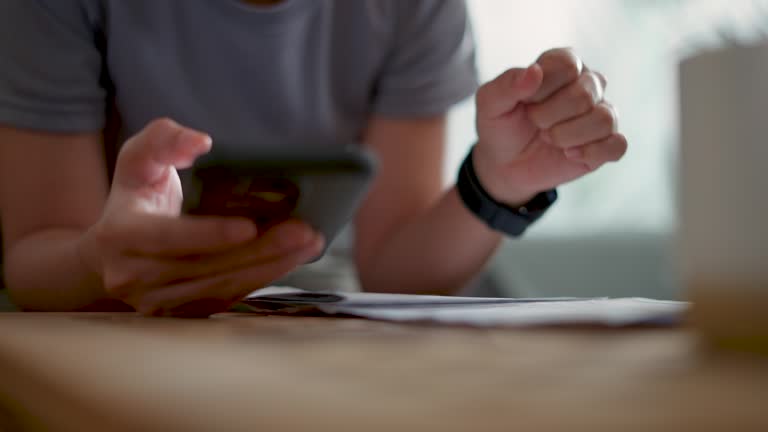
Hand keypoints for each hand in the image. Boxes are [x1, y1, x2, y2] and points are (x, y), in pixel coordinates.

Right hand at [77, 118, 323, 316]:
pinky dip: (262, 279)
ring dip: (271, 267)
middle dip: (260, 250)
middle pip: (206, 267)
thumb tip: (201, 142)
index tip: (250, 226)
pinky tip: (290, 260)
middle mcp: (134, 277)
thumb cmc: (134, 199)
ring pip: (221, 288)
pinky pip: (227, 298)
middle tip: (303, 231)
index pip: (169, 239)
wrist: (112, 254)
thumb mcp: (138, 160)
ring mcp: (157, 302)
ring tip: (308, 244)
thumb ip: (163, 140)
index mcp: (121, 236)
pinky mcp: (182, 314)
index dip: (210, 234)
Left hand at [473, 48, 626, 204]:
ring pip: (604, 119)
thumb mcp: (491, 104)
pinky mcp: (608, 143)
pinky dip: (590, 153)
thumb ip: (507, 84)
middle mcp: (588, 83)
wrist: (505, 164)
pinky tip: (568, 155)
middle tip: (535, 124)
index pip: (568, 65)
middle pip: (584, 94)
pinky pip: (617, 145)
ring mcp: (601, 113)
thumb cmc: (501, 126)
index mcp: (563, 64)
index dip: (542, 88)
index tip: (525, 102)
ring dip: (567, 136)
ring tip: (549, 139)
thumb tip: (534, 72)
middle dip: (549, 116)